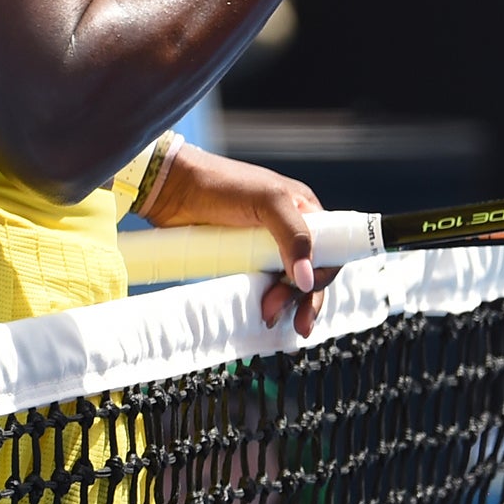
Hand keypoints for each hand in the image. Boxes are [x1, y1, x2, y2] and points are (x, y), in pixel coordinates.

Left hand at [140, 143, 334, 335]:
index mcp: (303, 211)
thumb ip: (294, 236)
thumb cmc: (221, 184)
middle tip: (276, 312)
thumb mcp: (267, 201)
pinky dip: (266, 303)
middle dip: (300, 298)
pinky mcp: (242, 262)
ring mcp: (264, 248)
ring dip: (284, 306)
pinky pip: (262, 287)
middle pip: (309, 274)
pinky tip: (262, 316)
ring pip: (287, 285)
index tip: (306, 294)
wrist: (173, 189)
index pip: (329, 250)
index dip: (322, 276)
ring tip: (268, 319)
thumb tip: (307, 279)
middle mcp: (288, 231)